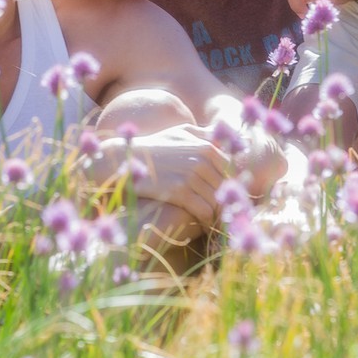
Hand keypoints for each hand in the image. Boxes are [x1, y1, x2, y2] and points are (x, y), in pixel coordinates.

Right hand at [99, 126, 230, 229]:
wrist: (127, 159)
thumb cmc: (156, 145)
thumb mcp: (181, 132)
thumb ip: (206, 134)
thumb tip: (230, 137)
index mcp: (207, 146)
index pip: (231, 170)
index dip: (231, 185)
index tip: (228, 197)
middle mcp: (202, 159)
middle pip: (226, 187)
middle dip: (226, 201)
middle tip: (225, 214)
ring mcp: (191, 175)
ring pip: (217, 201)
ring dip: (218, 214)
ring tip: (215, 221)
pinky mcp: (179, 192)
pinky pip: (204, 211)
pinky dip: (206, 220)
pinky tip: (203, 225)